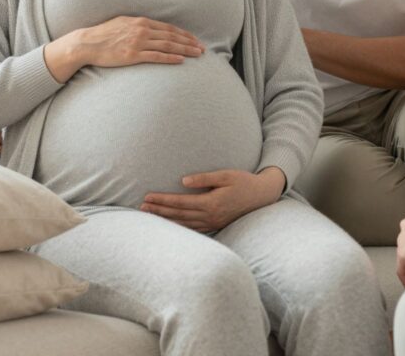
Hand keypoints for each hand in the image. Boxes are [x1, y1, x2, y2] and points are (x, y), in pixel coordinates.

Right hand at [46, 16, 204, 82]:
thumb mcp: (123, 23)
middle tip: (202, 49)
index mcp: (141, 22)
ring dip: (185, 50)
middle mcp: (142, 30)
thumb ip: (139, 25)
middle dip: (189, 42)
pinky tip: (181, 60)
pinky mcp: (132, 55)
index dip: (184, 34)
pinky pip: (156, 57)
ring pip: (168, 46)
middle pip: (172, 37)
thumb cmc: (104, 34)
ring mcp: (138, 43)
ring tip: (197, 54)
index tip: (194, 40)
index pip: (168, 28)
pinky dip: (170, 58)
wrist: (87, 43)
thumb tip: (152, 29)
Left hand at [141, 167, 285, 231]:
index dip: (162, 200)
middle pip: (178, 215)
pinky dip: (179, 227)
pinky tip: (169, 224)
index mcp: (211, 203)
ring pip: (184, 224)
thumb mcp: (226, 175)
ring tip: (150, 216)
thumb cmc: (244, 181)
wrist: (262, 196)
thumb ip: (204, 178)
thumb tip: (183, 181)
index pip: (180, 202)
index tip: (147, 197)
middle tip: (141, 208)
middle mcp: (210, 216)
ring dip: (166, 220)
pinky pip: (193, 229)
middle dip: (159, 211)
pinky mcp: (216, 225)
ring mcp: (213, 223)